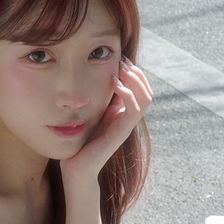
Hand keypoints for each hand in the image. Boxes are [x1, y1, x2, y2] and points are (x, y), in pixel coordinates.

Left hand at [61, 58, 152, 186]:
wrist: (77, 166)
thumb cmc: (81, 139)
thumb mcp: (91, 112)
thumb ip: (99, 98)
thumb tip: (98, 74)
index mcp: (124, 111)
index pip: (140, 86)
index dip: (133, 69)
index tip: (119, 57)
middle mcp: (129, 117)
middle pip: (146, 88)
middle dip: (135, 71)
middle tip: (121, 60)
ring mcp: (127, 125)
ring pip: (146, 97)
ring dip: (135, 79)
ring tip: (120, 69)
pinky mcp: (122, 132)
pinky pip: (135, 109)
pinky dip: (128, 93)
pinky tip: (115, 83)